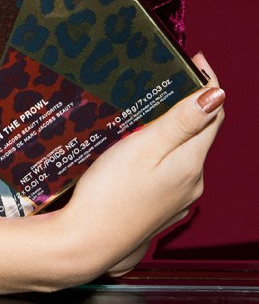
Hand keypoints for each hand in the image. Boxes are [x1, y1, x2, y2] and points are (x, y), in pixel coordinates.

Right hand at [65, 55, 223, 278]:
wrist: (85, 244)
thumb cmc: (109, 194)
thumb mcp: (145, 147)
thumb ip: (182, 121)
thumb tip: (217, 94)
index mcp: (191, 163)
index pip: (214, 114)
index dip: (207, 84)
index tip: (192, 59)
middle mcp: (192, 184)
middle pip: (199, 134)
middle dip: (187, 105)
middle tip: (163, 79)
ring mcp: (177, 201)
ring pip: (183, 154)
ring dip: (172, 131)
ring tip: (145, 110)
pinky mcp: (159, 211)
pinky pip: (168, 174)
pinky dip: (160, 156)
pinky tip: (138, 151)